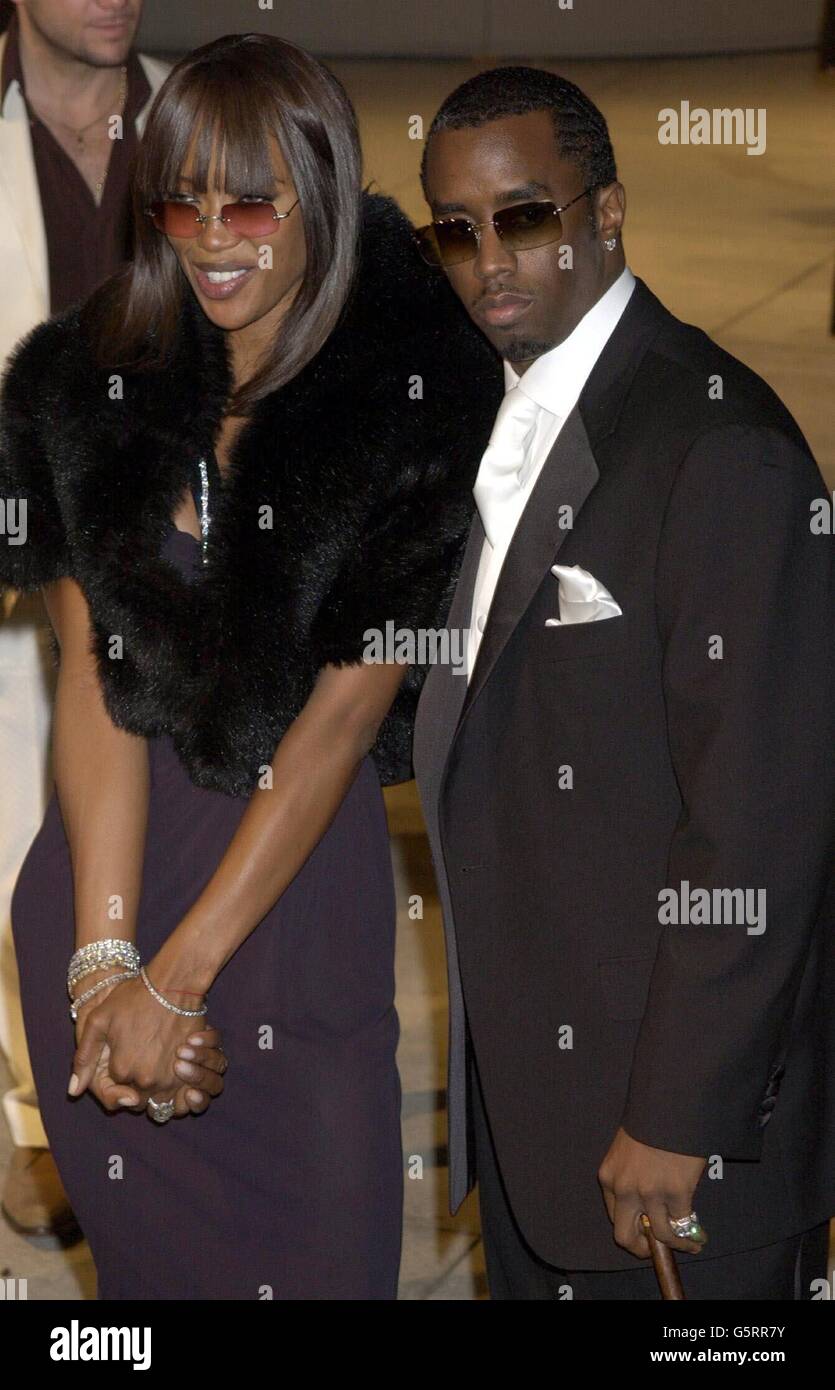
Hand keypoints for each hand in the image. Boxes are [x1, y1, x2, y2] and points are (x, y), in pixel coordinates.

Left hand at [70, 973, 224, 1114]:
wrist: (173, 985)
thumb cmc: (134, 998)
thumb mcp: (98, 1021)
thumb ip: (83, 1058)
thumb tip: (73, 1091)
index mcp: (121, 1069)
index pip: (115, 1087)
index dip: (119, 1071)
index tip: (125, 1051)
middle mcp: (145, 1079)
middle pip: (136, 1096)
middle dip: (135, 1083)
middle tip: (140, 1054)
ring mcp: (170, 1076)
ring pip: (158, 1097)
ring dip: (155, 1085)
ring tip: (156, 1057)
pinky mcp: (190, 1070)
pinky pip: (179, 1092)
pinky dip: (174, 1084)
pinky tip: (172, 1063)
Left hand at [598, 1126, 707, 1256]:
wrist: (669, 1106)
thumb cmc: (650, 1123)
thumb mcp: (627, 1150)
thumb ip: (629, 1176)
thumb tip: (646, 1205)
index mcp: (608, 1177)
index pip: (614, 1216)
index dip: (631, 1229)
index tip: (645, 1234)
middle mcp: (624, 1189)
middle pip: (625, 1237)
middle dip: (642, 1249)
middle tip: (656, 1250)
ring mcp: (650, 1193)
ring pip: (660, 1235)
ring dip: (675, 1245)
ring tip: (688, 1245)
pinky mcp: (676, 1192)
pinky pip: (682, 1225)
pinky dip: (692, 1237)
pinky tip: (699, 1238)